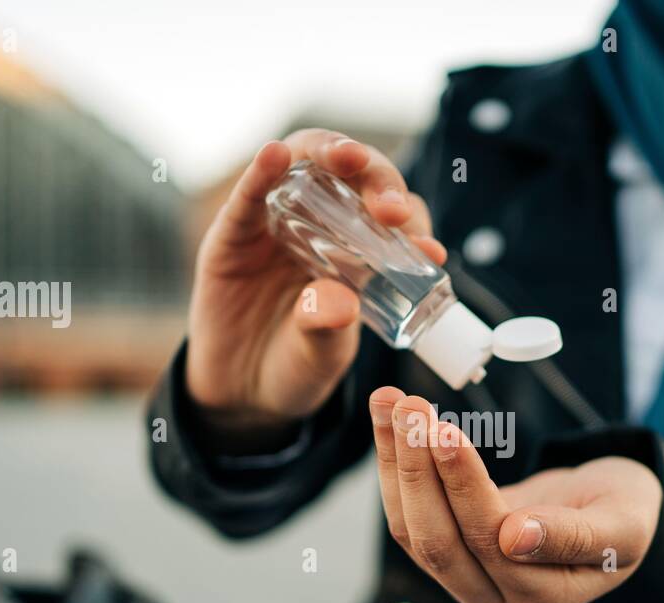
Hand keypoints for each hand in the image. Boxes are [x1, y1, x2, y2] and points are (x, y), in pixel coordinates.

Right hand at [185, 130, 444, 448]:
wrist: (240, 390)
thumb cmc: (296, 364)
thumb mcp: (321, 356)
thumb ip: (329, 329)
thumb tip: (340, 303)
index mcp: (361, 252)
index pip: (393, 220)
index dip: (413, 225)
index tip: (429, 250)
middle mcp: (323, 226)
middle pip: (355, 178)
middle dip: (379, 181)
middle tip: (391, 210)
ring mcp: (278, 222)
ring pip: (306, 165)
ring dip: (330, 151)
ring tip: (348, 157)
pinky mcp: (234, 232)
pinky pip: (248, 194)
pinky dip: (263, 170)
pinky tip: (275, 155)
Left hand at [369, 389, 662, 602]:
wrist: (612, 516)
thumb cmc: (625, 514)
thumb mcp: (623, 524)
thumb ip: (575, 536)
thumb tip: (514, 538)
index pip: (490, 543)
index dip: (463, 486)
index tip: (446, 431)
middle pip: (439, 542)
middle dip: (417, 469)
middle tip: (408, 405)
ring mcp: (466, 586)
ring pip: (413, 530)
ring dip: (396, 462)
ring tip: (389, 400)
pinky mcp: (447, 558)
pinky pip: (409, 516)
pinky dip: (395, 467)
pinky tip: (389, 421)